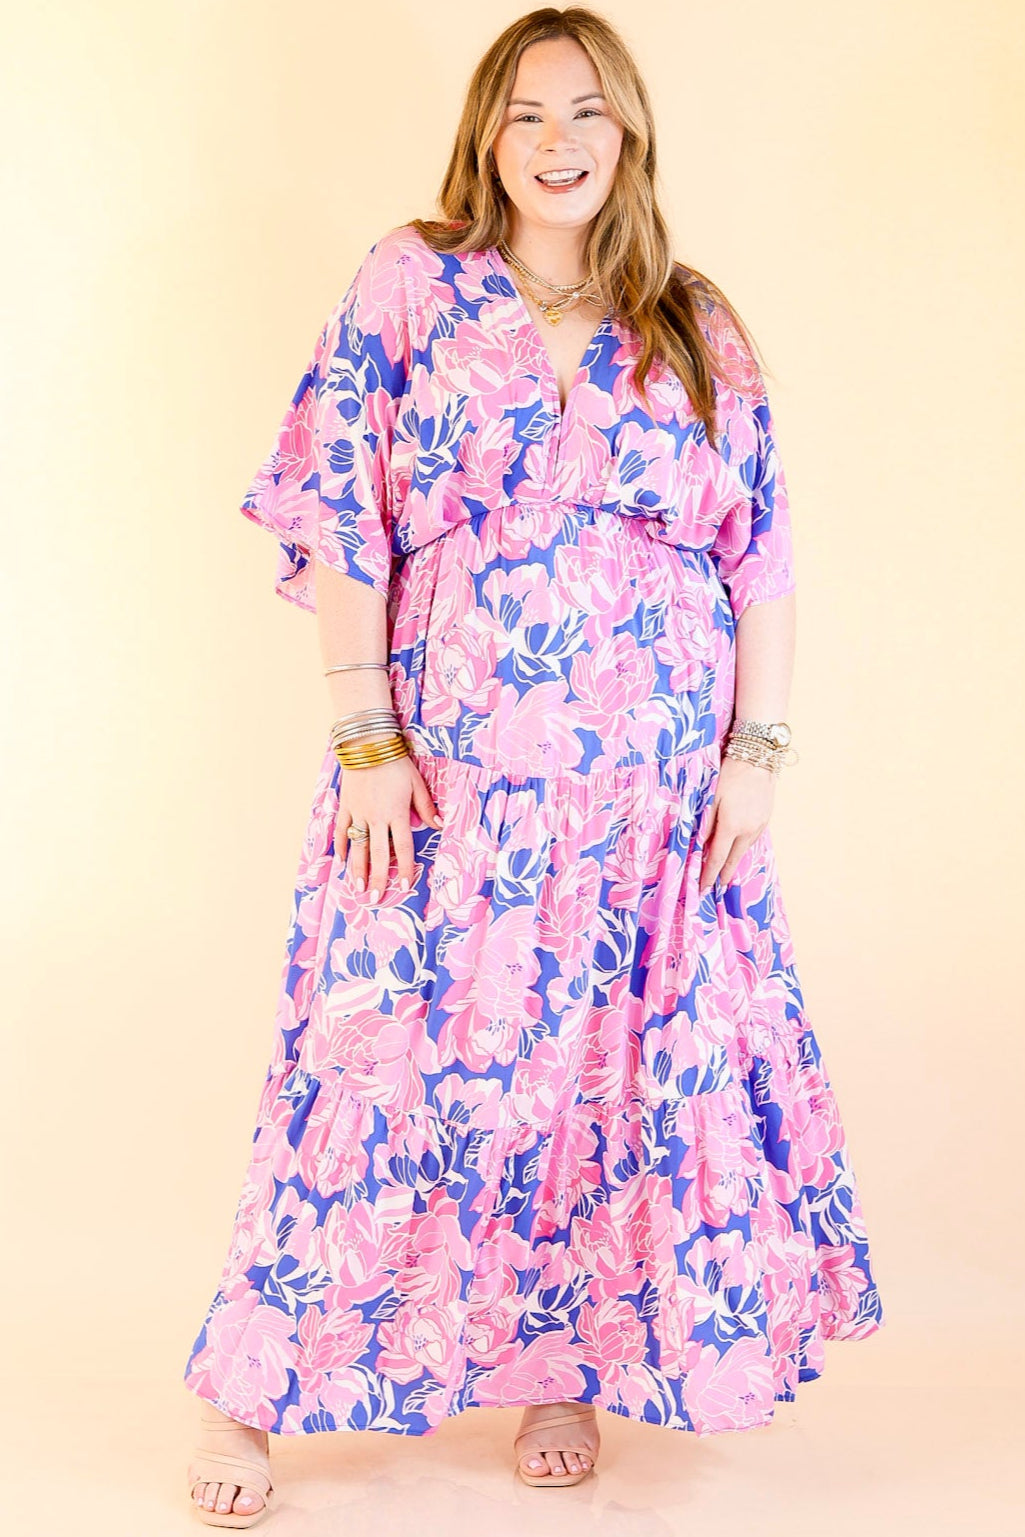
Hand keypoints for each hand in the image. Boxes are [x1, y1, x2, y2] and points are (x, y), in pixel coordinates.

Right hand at [337, 749, 443, 899]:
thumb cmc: (396, 763)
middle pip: (379, 855)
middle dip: (378, 878)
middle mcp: (377, 818)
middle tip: (376, 898)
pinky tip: (340, 860)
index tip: (405, 886)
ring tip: (358, 888)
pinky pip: (341, 830)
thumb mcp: (417, 783)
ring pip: (358, 847)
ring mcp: (359, 813)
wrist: (367, 745)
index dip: (405, 869)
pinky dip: (340, 845)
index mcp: (397, 814)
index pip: (403, 848)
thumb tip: (440, 825)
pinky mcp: (346, 806)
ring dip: (358, 869)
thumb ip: (426, 807)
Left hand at [699, 755, 775, 895]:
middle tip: (715, 887)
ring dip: (733, 862)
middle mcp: (748, 830)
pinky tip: (737, 849)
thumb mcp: (711, 798)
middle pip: (733, 860)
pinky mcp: (766, 820)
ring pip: (744, 850)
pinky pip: (751, 840)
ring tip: (724, 872)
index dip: (709, 875)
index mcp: (731, 826)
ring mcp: (759, 826)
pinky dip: (742, 847)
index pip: (717, 858)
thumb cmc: (729, 775)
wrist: (757, 759)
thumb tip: (699, 845)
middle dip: (723, 875)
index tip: (703, 888)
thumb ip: (706, 824)